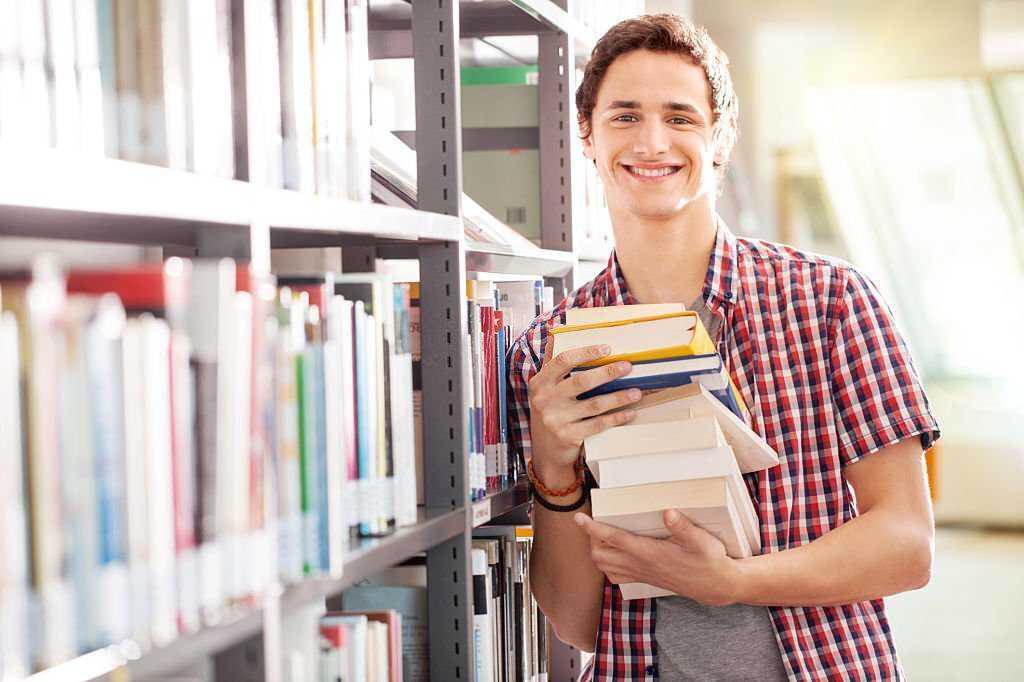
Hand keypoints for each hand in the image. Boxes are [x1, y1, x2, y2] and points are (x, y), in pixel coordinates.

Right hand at [527, 335, 642, 482]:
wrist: (546, 450)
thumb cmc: (550, 411)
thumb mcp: (544, 387)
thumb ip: (552, 363)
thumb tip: (556, 334)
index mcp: (540, 383)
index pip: (562, 361)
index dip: (585, 353)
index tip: (607, 348)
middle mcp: (545, 400)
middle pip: (581, 382)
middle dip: (607, 372)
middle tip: (628, 366)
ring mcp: (556, 420)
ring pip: (594, 405)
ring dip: (618, 397)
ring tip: (637, 392)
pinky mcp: (568, 436)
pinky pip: (597, 425)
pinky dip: (616, 418)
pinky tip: (630, 412)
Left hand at [574, 509, 743, 605]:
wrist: (714, 585)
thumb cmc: (708, 561)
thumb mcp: (700, 540)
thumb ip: (683, 527)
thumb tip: (668, 513)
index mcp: (648, 553)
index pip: (613, 539)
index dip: (593, 528)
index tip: (579, 517)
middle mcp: (640, 565)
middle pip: (600, 555)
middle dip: (591, 539)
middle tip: (593, 521)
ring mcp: (641, 574)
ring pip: (605, 567)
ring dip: (597, 552)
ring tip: (599, 535)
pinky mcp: (644, 579)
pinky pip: (616, 576)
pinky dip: (607, 565)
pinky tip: (613, 554)